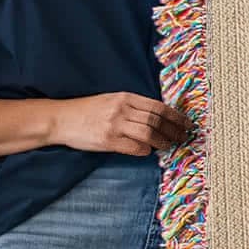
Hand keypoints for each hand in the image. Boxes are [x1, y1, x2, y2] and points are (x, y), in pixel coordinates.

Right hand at [47, 93, 190, 155]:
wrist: (61, 118)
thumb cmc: (87, 110)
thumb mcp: (111, 100)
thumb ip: (133, 106)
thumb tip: (158, 117)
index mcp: (125, 97)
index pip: (158, 106)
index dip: (176, 116)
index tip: (187, 123)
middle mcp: (122, 109)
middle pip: (156, 120)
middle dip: (174, 130)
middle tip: (183, 137)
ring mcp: (114, 125)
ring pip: (148, 133)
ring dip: (162, 141)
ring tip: (169, 146)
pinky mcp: (107, 140)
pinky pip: (134, 147)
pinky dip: (145, 150)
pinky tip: (148, 151)